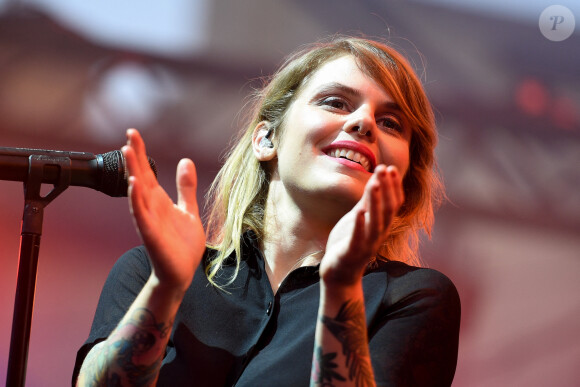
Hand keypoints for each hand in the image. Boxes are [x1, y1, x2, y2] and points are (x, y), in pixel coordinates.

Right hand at [122, 129, 205, 293]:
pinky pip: (141, 215)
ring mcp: (148, 220)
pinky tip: (134, 185)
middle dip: (134, 156)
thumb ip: (186, 187)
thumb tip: (186, 161)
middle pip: (140, 176)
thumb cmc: (182, 244)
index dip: (140, 153)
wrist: (182, 273)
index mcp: (159, 200)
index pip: (147, 171)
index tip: (133, 133)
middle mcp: (151, 207)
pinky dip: (136, 200)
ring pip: (137, 192)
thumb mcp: (188, 210)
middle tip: (129, 134)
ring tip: (127, 152)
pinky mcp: (151, 234)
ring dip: (132, 172)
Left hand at [320, 164, 403, 285]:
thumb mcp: (359, 217)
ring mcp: (367, 244)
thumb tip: (377, 179)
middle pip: (387, 210)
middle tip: (383, 168)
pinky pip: (358, 238)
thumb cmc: (349, 242)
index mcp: (381, 225)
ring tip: (374, 183)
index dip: (394, 186)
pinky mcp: (353, 252)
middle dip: (386, 188)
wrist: (339, 273)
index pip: (393, 203)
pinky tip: (358, 212)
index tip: (390, 167)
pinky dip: (359, 225)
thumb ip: (367, 201)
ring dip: (375, 202)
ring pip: (376, 222)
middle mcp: (379, 234)